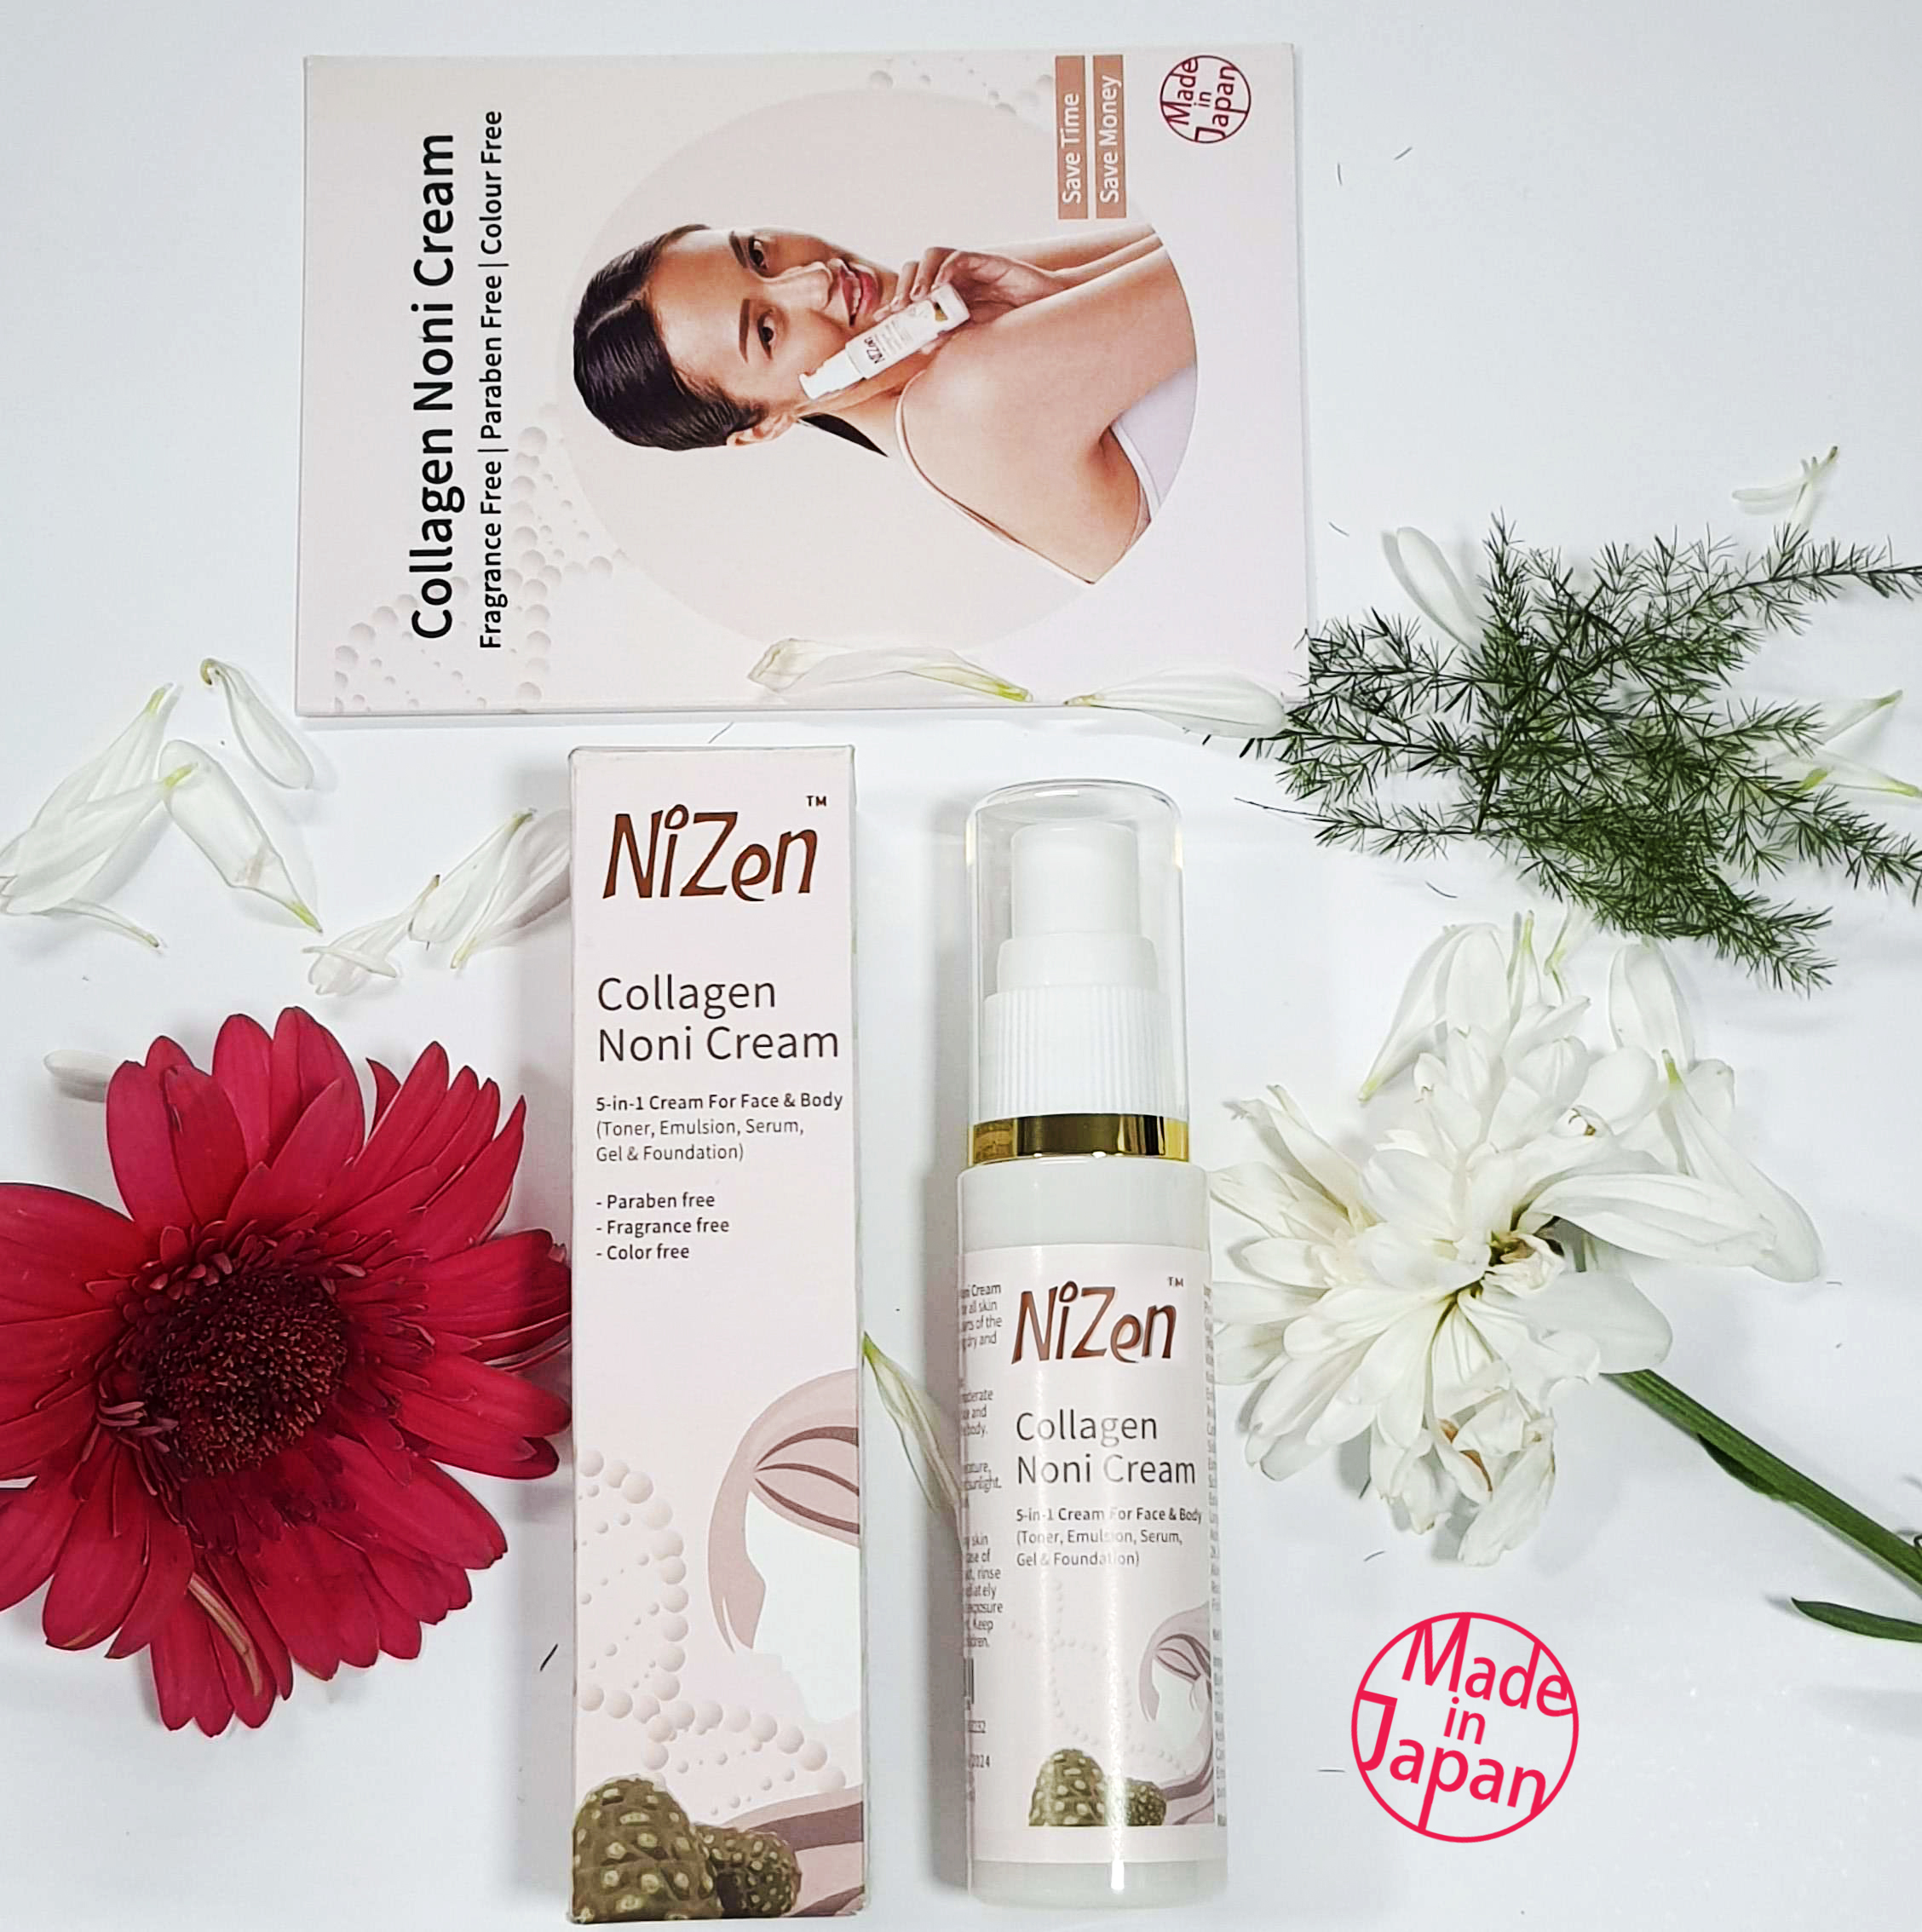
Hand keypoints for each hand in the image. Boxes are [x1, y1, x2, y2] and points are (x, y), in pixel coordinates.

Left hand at [880, 248, 1066, 323]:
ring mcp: (968, 268)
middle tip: (899, 309)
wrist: (1046, 311)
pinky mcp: (985, 260)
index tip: (883, 318)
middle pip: (916, 268)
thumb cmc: (1012, 324)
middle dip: (902, 287)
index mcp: (947, 296)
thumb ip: (951, 338)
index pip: (913, 291)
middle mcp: (953, 278)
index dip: (895, 301)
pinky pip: (959, 257)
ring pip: (932, 256)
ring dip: (920, 276)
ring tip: (917, 298)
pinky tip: (941, 286)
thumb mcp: (975, 336)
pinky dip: (945, 269)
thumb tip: (923, 345)